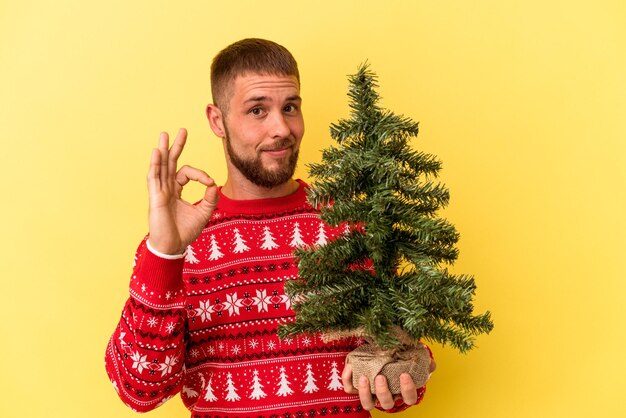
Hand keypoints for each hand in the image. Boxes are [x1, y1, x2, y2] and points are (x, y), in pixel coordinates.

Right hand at [147, 128, 217, 254]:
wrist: (173, 247)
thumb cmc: (185, 232)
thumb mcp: (204, 213)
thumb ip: (210, 199)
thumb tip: (214, 184)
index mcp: (176, 191)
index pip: (187, 173)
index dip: (201, 174)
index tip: (210, 182)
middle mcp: (167, 189)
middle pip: (170, 163)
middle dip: (176, 146)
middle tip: (182, 130)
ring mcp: (160, 192)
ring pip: (161, 166)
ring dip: (163, 150)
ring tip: (164, 134)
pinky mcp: (155, 197)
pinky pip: (154, 177)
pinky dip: (156, 164)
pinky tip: (158, 151)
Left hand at [341, 358, 435, 410]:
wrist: (381, 355)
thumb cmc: (399, 360)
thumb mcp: (411, 358)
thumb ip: (422, 360)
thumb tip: (430, 362)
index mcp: (401, 390)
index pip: (409, 398)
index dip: (407, 390)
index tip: (404, 375)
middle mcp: (387, 395)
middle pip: (386, 403)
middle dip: (383, 392)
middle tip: (380, 377)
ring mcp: (371, 393)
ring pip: (367, 403)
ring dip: (364, 392)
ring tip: (363, 377)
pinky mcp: (356, 387)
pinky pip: (349, 389)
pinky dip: (347, 379)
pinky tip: (349, 366)